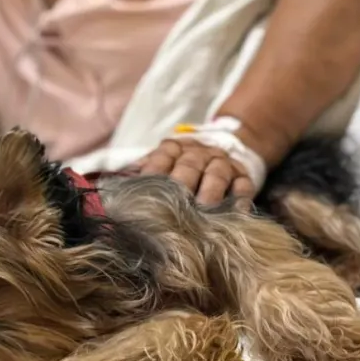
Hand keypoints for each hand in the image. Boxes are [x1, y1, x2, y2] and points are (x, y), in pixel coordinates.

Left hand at [137, 138, 255, 204]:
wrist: (230, 146)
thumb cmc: (185, 167)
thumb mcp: (163, 163)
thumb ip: (142, 172)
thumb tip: (115, 185)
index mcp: (175, 148)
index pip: (161, 157)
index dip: (153, 173)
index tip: (144, 193)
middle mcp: (199, 153)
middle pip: (189, 165)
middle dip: (181, 184)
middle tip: (175, 206)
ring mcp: (223, 163)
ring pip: (216, 174)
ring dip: (210, 192)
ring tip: (204, 211)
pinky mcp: (244, 176)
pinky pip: (243, 186)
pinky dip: (239, 200)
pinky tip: (234, 213)